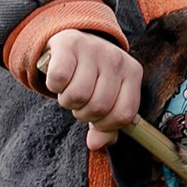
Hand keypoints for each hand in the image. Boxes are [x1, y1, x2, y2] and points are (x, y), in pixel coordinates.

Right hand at [39, 29, 143, 151]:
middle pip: (98, 107)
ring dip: (68, 101)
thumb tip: (96, 144)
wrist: (73, 41)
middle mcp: (116, 58)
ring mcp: (93, 49)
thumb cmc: (93, 77)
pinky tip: (59, 80)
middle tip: (80, 101)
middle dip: (83, 113)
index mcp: (132, 73)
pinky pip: (59, 79)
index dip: (106, 125)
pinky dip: (54, 86)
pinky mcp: (68, 44)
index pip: (124, 114)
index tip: (96, 119)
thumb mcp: (106, 99)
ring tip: (70, 90)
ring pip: (77, 95)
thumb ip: (106, 127)